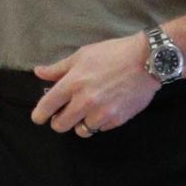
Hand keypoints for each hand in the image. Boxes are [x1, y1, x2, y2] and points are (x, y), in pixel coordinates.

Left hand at [32, 32, 157, 134]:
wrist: (146, 61)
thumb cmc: (113, 54)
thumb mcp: (83, 55)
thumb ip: (59, 68)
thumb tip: (39, 73)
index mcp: (72, 84)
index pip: (46, 106)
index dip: (39, 115)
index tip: (39, 118)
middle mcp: (84, 102)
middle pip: (60, 125)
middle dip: (59, 121)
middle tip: (64, 114)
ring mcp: (101, 113)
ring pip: (81, 131)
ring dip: (80, 123)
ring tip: (87, 112)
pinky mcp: (116, 120)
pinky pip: (100, 129)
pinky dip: (99, 122)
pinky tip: (105, 109)